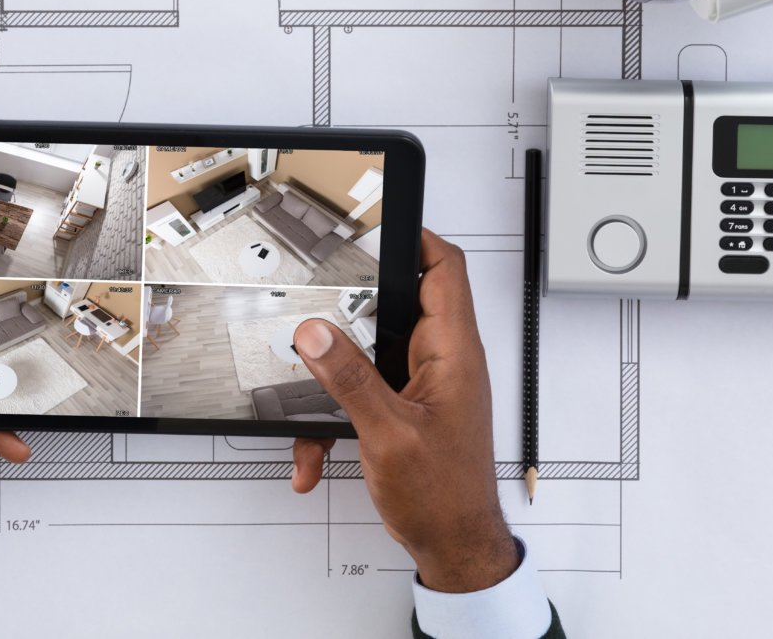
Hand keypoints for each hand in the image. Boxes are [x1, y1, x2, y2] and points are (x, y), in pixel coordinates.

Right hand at [289, 230, 516, 592]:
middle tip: (319, 315)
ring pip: (369, 357)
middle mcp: (443, 362)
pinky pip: (363, 395)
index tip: (381, 223)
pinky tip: (318, 452)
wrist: (455, 548)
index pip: (445, 270)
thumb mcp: (387, 435)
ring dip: (335, 385)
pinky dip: (335, 422)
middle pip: (396, 308)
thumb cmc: (445, 498)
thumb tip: (317, 333)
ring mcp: (426, 386)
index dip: (417, 238)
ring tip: (316, 409)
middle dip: (350, 317)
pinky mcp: (409, 410)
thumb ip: (349, 379)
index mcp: (453, 354)